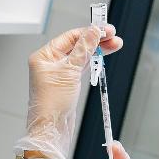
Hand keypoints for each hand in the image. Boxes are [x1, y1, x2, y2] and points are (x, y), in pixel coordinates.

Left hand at [15, 25, 122, 158]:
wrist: (52, 129)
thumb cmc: (52, 104)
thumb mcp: (70, 72)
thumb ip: (83, 50)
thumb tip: (93, 31)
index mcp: (44, 56)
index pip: (69, 37)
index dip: (88, 32)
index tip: (104, 29)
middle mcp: (50, 62)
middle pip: (76, 45)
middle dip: (96, 40)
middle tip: (113, 35)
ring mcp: (59, 73)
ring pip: (81, 56)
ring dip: (97, 50)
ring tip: (115, 44)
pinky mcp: (68, 83)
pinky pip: (82, 67)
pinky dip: (93, 62)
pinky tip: (104, 56)